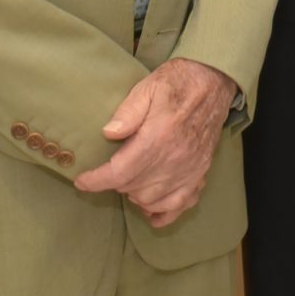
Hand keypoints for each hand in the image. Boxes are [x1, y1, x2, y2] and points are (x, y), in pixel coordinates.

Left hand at [73, 58, 239, 227]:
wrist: (213, 82)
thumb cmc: (176, 83)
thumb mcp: (147, 88)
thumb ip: (127, 112)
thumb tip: (108, 133)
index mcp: (158, 137)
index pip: (120, 172)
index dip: (96, 181)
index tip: (82, 181)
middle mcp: (174, 159)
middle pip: (134, 188)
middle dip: (115, 184)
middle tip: (109, 171)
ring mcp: (190, 170)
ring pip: (154, 200)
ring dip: (136, 197)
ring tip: (128, 184)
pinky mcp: (200, 173)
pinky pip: (182, 205)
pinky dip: (164, 213)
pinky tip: (152, 212)